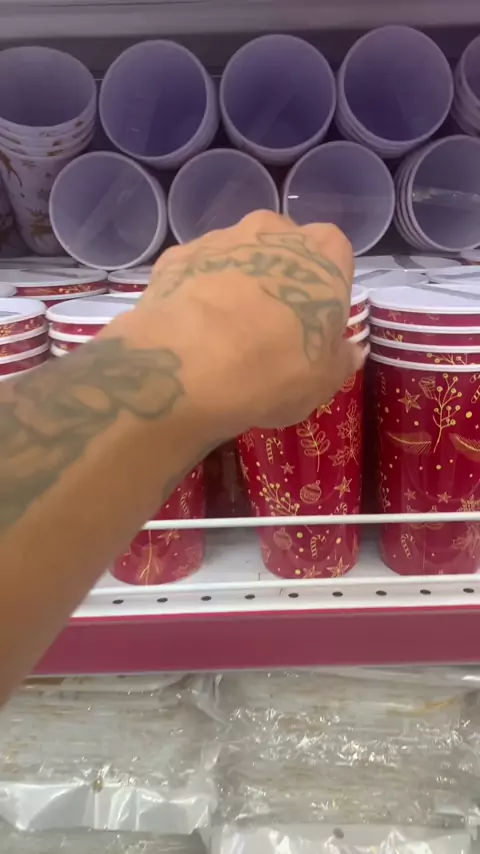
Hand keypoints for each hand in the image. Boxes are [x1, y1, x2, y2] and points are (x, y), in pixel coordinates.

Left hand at [135, 211, 365, 433]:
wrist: (192, 366)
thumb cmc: (277, 369)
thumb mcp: (325, 379)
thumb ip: (340, 357)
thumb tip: (348, 350)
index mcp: (324, 251)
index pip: (334, 257)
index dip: (324, 291)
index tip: (313, 325)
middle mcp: (273, 229)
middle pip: (282, 248)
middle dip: (277, 280)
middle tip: (268, 330)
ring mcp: (220, 237)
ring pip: (235, 257)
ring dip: (234, 285)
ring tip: (221, 335)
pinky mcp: (176, 255)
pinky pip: (194, 272)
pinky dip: (194, 294)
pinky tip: (189, 331)